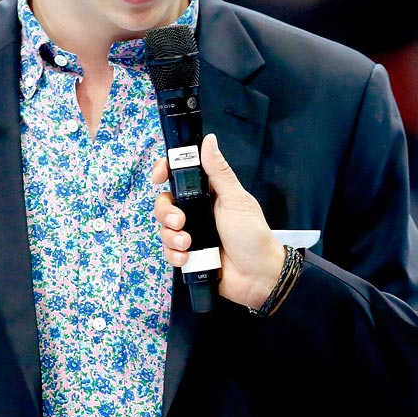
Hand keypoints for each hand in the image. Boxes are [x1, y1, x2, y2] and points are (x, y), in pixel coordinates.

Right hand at [152, 132, 284, 308]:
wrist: (258, 276)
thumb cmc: (252, 235)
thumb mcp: (236, 200)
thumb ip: (219, 172)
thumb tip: (209, 140)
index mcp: (208, 194)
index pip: (179, 175)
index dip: (165, 172)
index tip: (158, 177)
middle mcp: (196, 211)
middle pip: (165, 203)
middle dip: (165, 212)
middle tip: (180, 221)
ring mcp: (191, 234)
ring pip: (164, 228)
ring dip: (170, 236)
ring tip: (188, 244)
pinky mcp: (188, 256)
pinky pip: (169, 251)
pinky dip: (174, 255)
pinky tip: (186, 259)